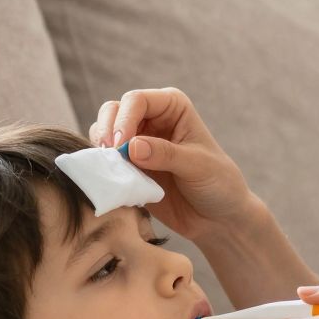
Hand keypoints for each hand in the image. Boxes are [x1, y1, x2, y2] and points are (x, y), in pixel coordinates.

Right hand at [88, 87, 255, 243]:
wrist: (216, 218)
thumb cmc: (217, 185)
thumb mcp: (198, 167)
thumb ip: (166, 154)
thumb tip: (132, 147)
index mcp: (172, 107)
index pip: (137, 100)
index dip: (125, 120)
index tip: (121, 146)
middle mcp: (152, 118)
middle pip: (113, 110)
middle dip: (107, 130)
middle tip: (110, 156)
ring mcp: (137, 141)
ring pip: (104, 132)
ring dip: (101, 149)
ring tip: (112, 169)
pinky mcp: (128, 166)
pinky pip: (105, 159)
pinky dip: (103, 166)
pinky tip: (112, 180)